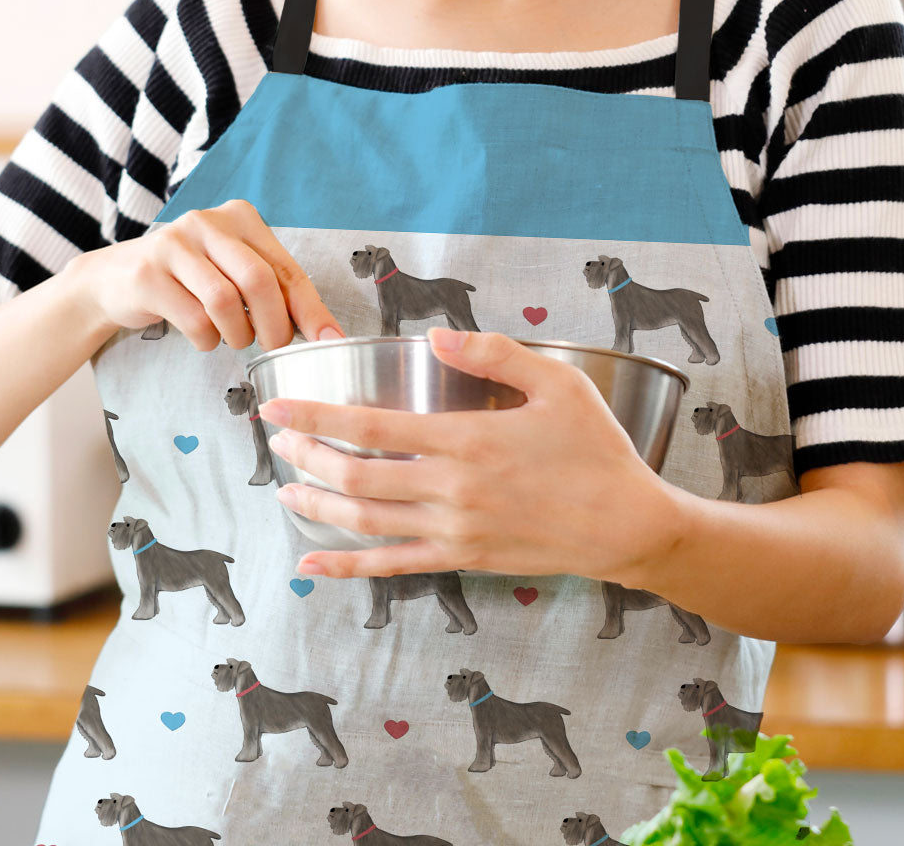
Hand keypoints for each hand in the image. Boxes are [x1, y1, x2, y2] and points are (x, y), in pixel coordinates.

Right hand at [65, 199, 344, 351]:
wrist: (115, 279)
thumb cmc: (188, 280)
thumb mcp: (232, 271)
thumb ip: (273, 289)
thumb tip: (325, 331)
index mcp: (239, 218)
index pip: (286, 268)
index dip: (311, 309)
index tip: (330, 340)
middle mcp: (207, 222)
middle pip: (259, 281)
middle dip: (274, 326)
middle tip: (273, 347)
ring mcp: (174, 244)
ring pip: (225, 302)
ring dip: (237, 335)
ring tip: (233, 339)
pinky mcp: (148, 274)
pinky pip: (194, 319)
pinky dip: (206, 340)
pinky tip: (203, 337)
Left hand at [259, 327, 671, 581]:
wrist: (628, 526)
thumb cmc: (596, 449)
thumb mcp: (558, 383)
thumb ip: (494, 353)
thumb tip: (435, 335)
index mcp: (468, 440)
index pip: (371, 426)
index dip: (316, 416)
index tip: (277, 407)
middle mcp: (451, 489)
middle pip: (356, 476)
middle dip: (307, 457)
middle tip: (276, 440)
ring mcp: (454, 531)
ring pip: (366, 522)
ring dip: (318, 506)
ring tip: (284, 490)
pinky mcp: (463, 560)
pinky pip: (393, 567)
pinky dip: (348, 568)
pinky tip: (313, 565)